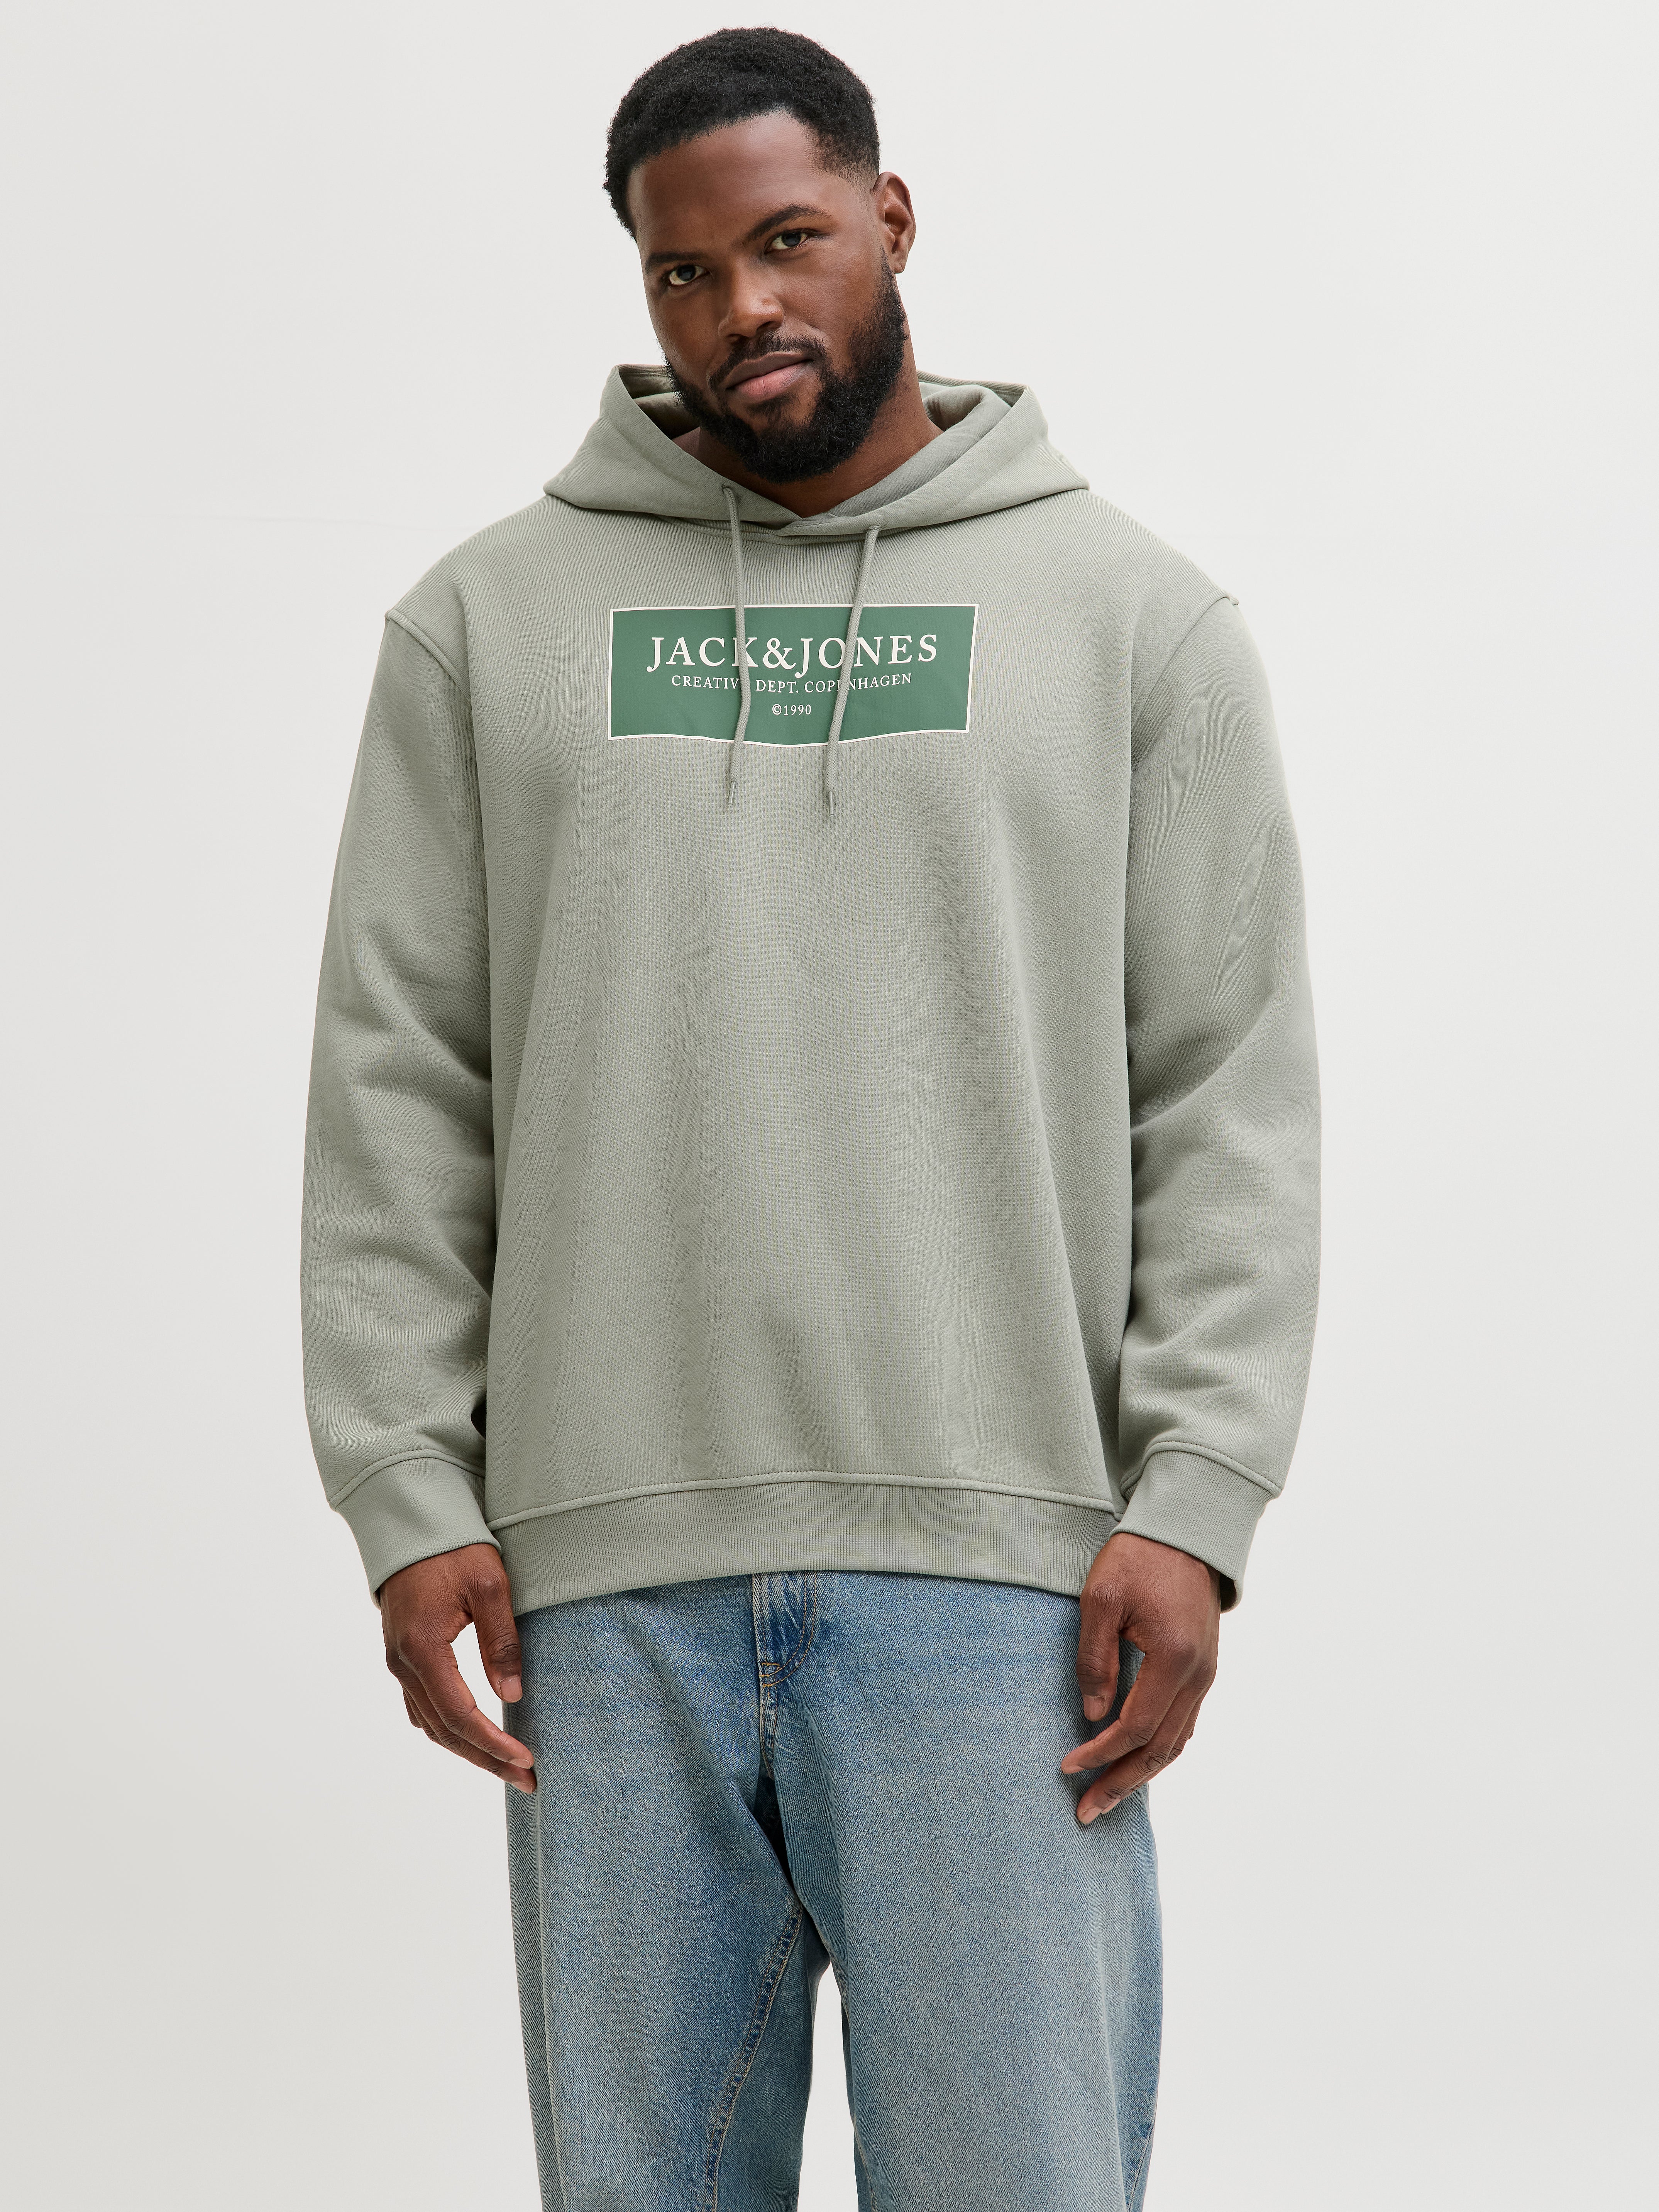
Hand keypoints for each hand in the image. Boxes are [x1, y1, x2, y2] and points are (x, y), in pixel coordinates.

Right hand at [380, 1544, 536, 1792]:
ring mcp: (398, 1663)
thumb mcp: (490, 1586)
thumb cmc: (454, 1549)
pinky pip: (423, 1707)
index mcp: (423, 1649)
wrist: (412, 1525)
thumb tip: (512, 1696)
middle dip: (486, 1759)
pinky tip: (475, 1736)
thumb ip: (501, 1642)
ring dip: (468, 1749)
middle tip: (526, 1781)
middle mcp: (403, 1664)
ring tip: (508, 1766)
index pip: (460, 1715)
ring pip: (431, 1724)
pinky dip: (450, 1728)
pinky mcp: (402, 1657)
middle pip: (445, 1730)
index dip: (493, 1744)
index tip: (526, 1760)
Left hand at [1061, 1532, 1219, 1823]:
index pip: (1136, 1727)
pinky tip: (1134, 1760)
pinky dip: (1159, 1749)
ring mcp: (1206, 1674)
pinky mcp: (1203, 1668)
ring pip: (1177, 1742)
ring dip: (1141, 1774)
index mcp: (1174, 1658)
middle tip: (1086, 1812)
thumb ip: (1095, 1658)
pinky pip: (1184, 1723)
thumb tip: (1093, 1715)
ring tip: (1106, 1798)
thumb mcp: (1101, 1599)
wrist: (1184, 1531)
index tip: (1066, 1766)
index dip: (1100, 1753)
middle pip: (1161, 1749)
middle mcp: (1198, 1675)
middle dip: (1122, 1783)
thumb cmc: (1138, 1558)